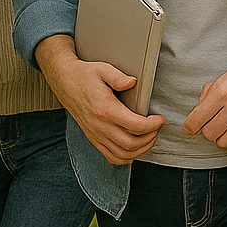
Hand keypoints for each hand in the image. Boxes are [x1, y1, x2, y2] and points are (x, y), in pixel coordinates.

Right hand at [35, 35, 165, 164]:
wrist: (65, 82)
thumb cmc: (85, 75)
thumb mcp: (103, 69)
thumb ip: (119, 77)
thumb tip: (133, 82)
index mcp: (105, 110)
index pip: (135, 126)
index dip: (153, 125)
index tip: (161, 119)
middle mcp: (99, 126)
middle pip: (131, 144)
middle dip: (151, 138)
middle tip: (158, 128)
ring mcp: (95, 135)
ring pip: (122, 154)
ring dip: (141, 149)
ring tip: (150, 137)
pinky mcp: (93, 138)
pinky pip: (110, 157)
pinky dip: (126, 157)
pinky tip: (135, 148)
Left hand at [182, 49, 226, 150]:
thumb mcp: (225, 77)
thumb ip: (209, 94)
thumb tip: (198, 114)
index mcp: (223, 92)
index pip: (196, 120)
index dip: (188, 127)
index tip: (189, 129)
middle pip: (209, 134)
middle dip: (206, 131)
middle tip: (211, 124)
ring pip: (224, 142)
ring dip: (221, 137)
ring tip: (225, 128)